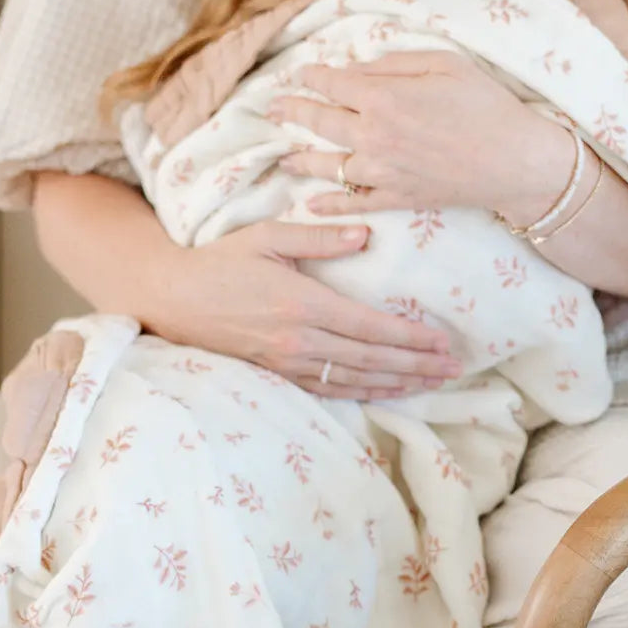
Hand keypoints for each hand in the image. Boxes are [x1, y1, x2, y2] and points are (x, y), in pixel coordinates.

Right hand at [150, 220, 461, 399]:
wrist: (173, 298)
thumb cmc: (221, 261)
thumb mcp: (268, 236)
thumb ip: (319, 238)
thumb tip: (366, 235)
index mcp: (302, 303)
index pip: (370, 327)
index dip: (411, 338)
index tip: (442, 341)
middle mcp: (300, 340)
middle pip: (371, 360)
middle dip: (417, 365)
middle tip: (454, 368)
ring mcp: (289, 363)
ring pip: (355, 380)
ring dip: (398, 383)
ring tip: (433, 382)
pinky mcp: (278, 374)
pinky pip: (330, 390)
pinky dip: (364, 392)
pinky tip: (388, 391)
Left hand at [271, 52, 573, 219]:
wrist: (514, 162)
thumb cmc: (486, 105)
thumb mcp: (444, 63)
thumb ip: (395, 63)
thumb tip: (358, 66)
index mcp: (382, 97)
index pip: (332, 83)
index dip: (312, 76)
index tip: (302, 73)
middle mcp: (372, 136)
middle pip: (319, 122)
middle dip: (292, 112)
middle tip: (272, 108)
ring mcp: (381, 171)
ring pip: (327, 165)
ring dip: (300, 160)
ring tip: (282, 157)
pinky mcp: (395, 198)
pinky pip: (352, 202)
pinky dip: (328, 204)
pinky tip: (310, 203)